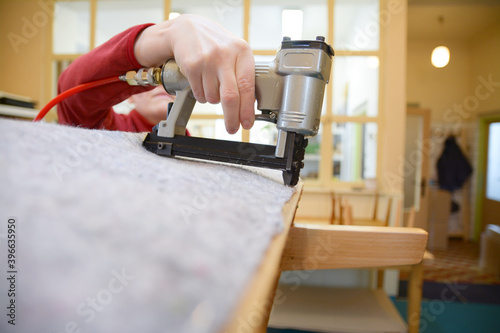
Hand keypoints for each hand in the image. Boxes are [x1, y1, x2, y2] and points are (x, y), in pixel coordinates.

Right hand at [134, 14, 254, 133]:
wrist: (188, 29)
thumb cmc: (217, 45)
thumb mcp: (235, 53)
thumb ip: (244, 74)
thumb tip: (251, 106)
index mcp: (242, 51)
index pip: (247, 86)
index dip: (247, 109)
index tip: (247, 123)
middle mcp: (225, 55)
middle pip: (230, 97)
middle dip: (232, 118)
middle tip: (232, 128)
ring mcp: (207, 60)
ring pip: (213, 98)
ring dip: (214, 100)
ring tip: (214, 87)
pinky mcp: (192, 66)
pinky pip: (200, 94)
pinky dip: (203, 96)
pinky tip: (203, 82)